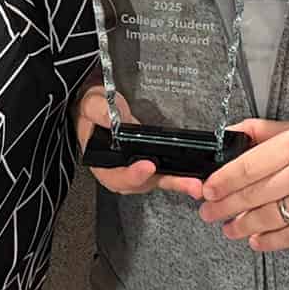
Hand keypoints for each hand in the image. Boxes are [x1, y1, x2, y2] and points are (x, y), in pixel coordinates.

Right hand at [76, 85, 203, 200]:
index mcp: (102, 162)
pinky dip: (180, 176)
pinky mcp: (151, 162)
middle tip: (188, 183)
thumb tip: (109, 118)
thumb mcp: (92, 104)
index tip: (147, 166)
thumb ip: (98, 110)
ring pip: (157, 180)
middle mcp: (120, 170)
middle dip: (166, 183)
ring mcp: (137, 167)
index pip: (115, 176)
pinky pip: (164, 172)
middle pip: (142, 184)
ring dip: (177, 183)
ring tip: (196, 185)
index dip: (132, 175)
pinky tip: (196, 177)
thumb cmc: (95, 108)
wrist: (101, 106)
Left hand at [199, 119, 288, 250]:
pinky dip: (267, 241)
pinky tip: (253, 240)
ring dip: (241, 225)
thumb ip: (260, 131)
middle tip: (208, 212)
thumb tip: (227, 134)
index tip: (206, 189)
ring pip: (267, 219)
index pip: (246, 167)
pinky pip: (288, 238)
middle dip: (224, 206)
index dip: (222, 182)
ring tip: (227, 228)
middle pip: (252, 195)